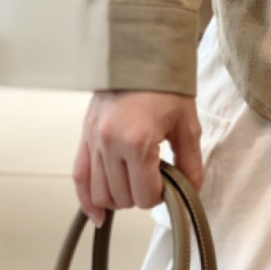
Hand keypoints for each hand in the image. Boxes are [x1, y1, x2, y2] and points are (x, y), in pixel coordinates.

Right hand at [73, 91, 203, 225]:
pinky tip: (98, 216)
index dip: (159, 196)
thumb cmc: (165, 85)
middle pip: (122, 198)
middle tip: (153, 178)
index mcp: (136, 141)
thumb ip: (190, 164)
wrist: (141, 52)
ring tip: (133, 184)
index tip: (168, 184)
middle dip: (140, 196)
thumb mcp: (187, 125)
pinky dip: (86, 200)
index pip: (144, 195)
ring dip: (118, 197)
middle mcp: (109, 143)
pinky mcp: (84, 136)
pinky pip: (79, 177)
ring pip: (100, 193)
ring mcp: (93, 140)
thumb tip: (191, 191)